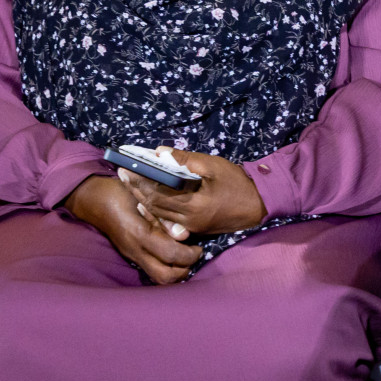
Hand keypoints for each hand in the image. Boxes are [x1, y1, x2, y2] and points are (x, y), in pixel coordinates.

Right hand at [63, 175, 202, 284]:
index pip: (171, 254)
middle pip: (165, 276)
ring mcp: (132, 254)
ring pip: (157, 277)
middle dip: (184, 269)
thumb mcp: (144, 198)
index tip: (199, 246)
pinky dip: (166, 267)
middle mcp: (135, 250)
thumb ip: (163, 217)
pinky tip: (173, 255)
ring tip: (185, 257)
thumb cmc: (121, 192)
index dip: (189, 254)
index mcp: (140, 234)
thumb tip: (183, 235)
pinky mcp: (131, 255)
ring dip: (175, 272)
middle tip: (194, 254)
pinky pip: (151, 270)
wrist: (94, 199)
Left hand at [119, 149, 267, 237]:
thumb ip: (187, 160)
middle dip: (136, 190)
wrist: (258, 205)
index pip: (157, 194)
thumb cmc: (237, 183)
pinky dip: (156, 211)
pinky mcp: (193, 228)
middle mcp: (187, 220)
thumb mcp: (214, 166)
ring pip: (159, 215)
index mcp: (192, 205)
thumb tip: (161, 152)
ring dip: (143, 200)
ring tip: (130, 187)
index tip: (126, 169)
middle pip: (153, 206)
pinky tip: (148, 203)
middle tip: (122, 175)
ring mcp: (190, 227)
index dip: (139, 181)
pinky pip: (168, 221)